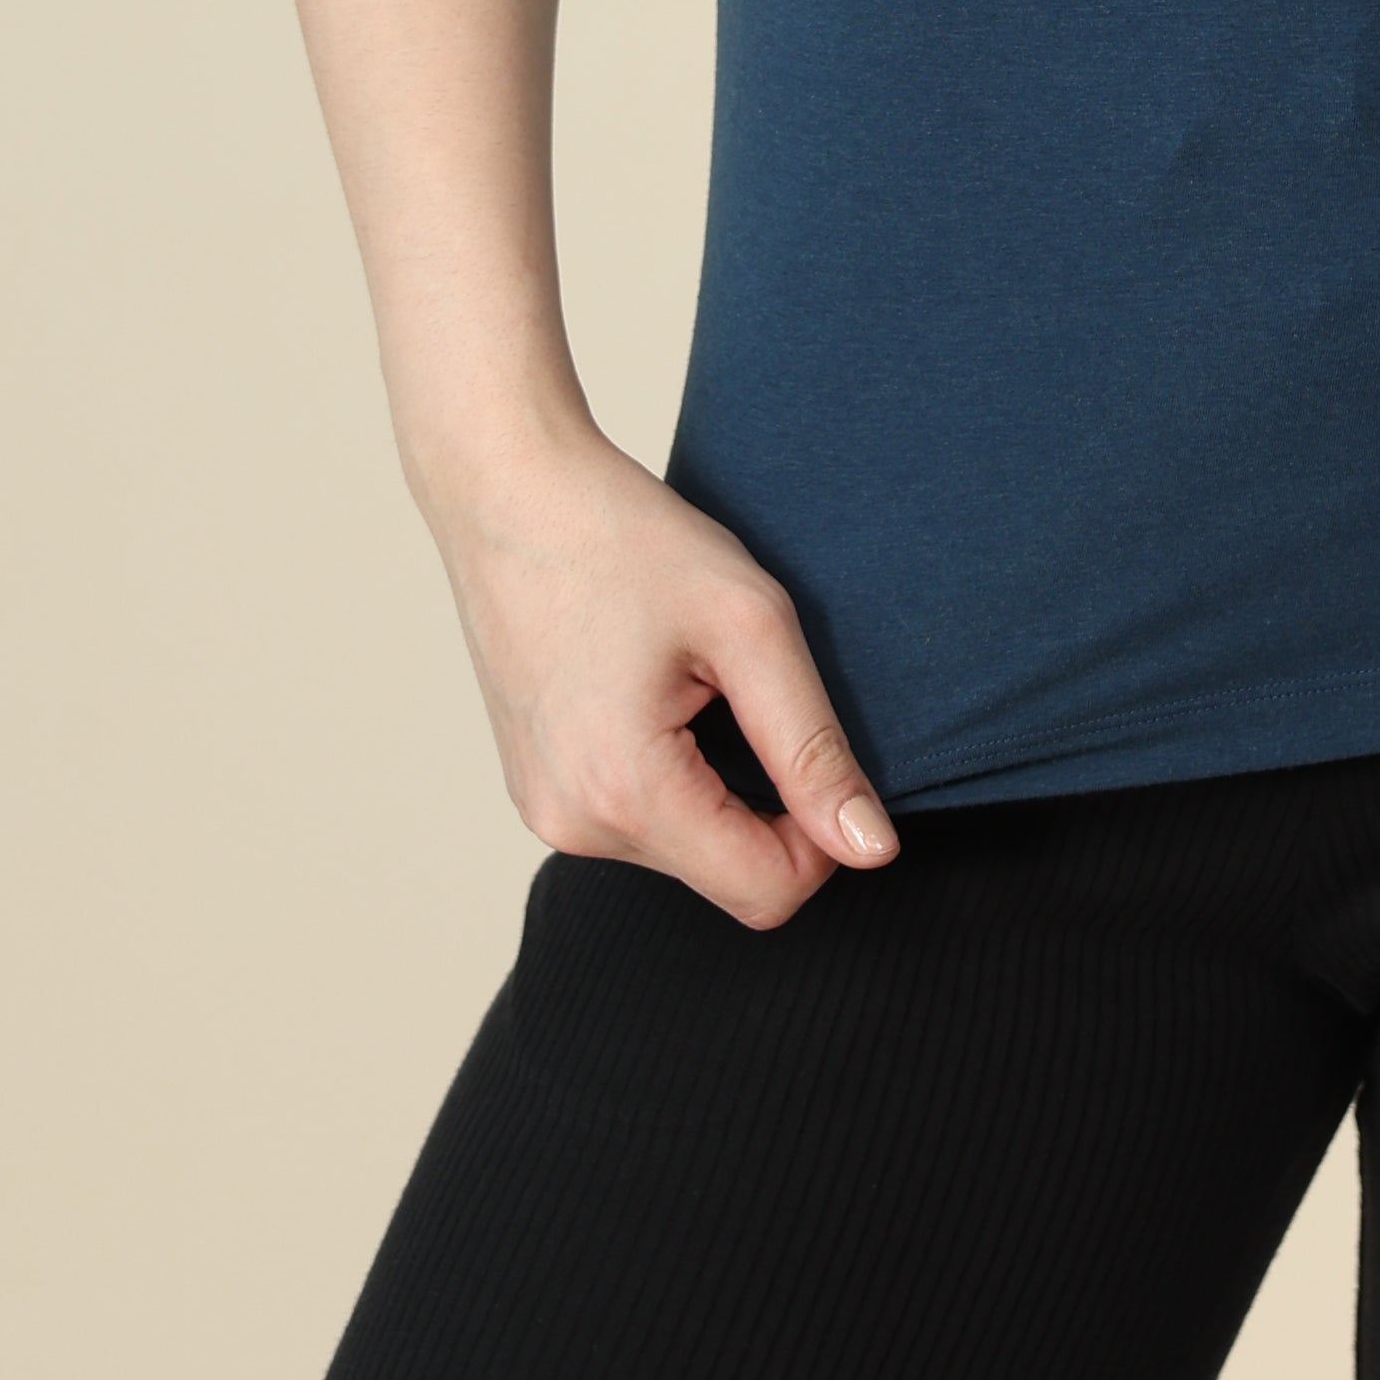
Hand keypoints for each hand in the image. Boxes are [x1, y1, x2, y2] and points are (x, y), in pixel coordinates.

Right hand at [432, 425, 899, 929]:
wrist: (507, 487)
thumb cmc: (627, 538)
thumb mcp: (748, 625)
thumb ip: (814, 747)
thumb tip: (872, 849)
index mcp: (625, 795)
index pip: (767, 892)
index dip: (823, 834)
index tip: (817, 742)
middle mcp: (573, 828)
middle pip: (726, 875)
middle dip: (767, 802)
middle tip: (747, 686)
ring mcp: (545, 813)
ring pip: (683, 848)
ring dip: (718, 785)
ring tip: (693, 679)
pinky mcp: (536, 789)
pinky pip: (636, 819)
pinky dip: (672, 773)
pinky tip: (655, 689)